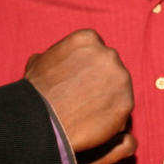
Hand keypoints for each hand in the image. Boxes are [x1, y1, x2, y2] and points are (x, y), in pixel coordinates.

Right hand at [25, 29, 132, 151]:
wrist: (42, 120)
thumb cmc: (36, 92)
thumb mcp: (38, 62)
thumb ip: (56, 56)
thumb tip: (54, 59)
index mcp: (88, 39)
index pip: (96, 50)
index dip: (88, 67)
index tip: (80, 80)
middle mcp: (108, 54)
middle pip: (110, 67)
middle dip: (101, 80)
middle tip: (84, 98)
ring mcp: (120, 78)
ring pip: (119, 88)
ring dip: (108, 98)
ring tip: (87, 113)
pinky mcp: (126, 102)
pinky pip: (122, 110)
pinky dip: (112, 118)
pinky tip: (93, 124)